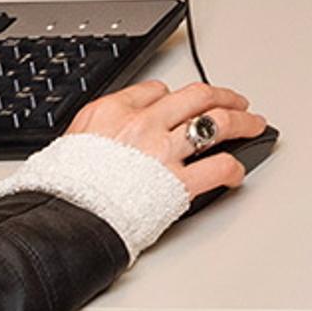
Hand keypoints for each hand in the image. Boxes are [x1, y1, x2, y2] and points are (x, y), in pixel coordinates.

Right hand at [66, 80, 268, 201]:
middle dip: (223, 96)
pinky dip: (234, 168)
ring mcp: (162, 152)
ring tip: (254, 124)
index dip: (175, 96)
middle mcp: (141, 125)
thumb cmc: (61, 190)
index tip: (185, 102)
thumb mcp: (71, 145)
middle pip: (197, 97)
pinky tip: (237, 172)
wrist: (57, 220)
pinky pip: (218, 167)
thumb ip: (99, 133)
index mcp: (111, 113)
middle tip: (237, 102)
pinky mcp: (176, 182)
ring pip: (217, 123)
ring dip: (242, 122)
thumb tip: (112, 136)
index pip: (155, 91)